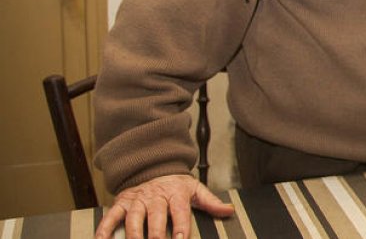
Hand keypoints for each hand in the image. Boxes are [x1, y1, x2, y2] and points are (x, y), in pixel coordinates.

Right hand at [94, 174, 233, 238]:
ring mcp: (137, 200)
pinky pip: (111, 216)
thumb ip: (211, 202)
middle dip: (156, 234)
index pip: (179, 212)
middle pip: (156, 217)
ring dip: (134, 234)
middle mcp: (155, 196)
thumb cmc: (175, 184)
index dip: (181, 226)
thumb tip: (229, 210)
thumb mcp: (195, 189)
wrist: (152, 166)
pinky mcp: (121, 203)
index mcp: (176, 193)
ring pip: (134, 218)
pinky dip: (104, 228)